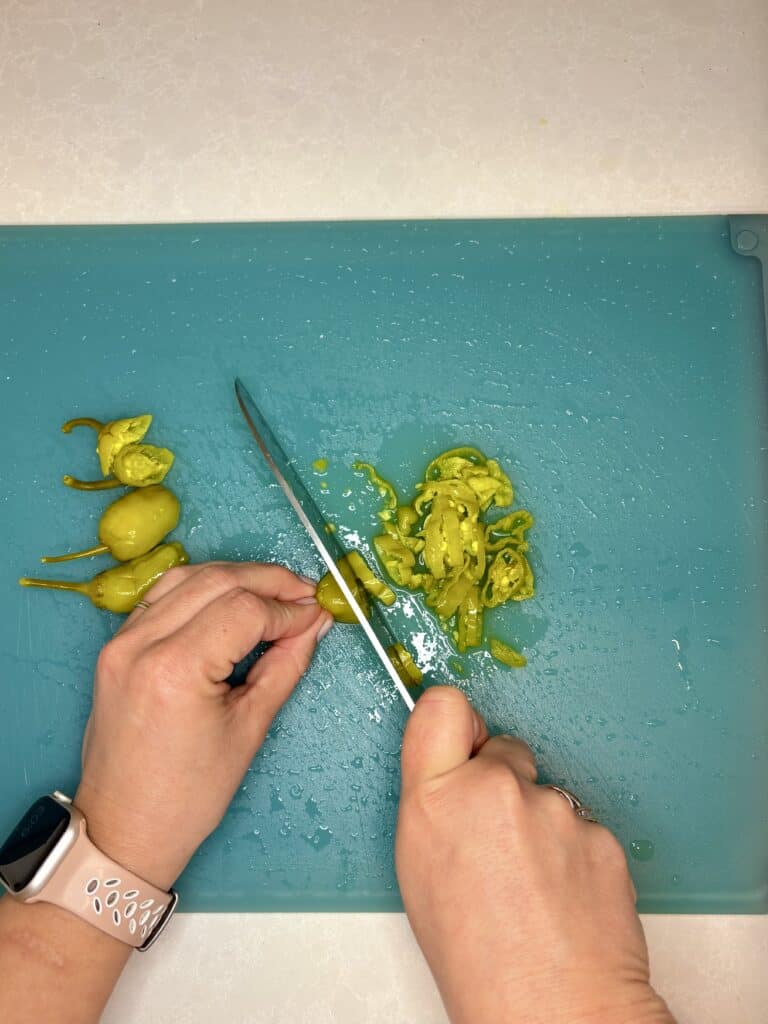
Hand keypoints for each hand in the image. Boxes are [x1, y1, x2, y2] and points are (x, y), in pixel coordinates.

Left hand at [75, 562, 331, 889]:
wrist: (124, 830)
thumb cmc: (187, 797)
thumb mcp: (249, 730)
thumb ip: (285, 666)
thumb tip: (313, 624)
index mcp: (175, 668)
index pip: (245, 609)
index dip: (288, 608)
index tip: (317, 615)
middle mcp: (141, 644)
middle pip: (217, 580)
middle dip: (268, 581)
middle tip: (305, 593)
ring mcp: (121, 642)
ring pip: (187, 577)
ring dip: (236, 577)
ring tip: (274, 593)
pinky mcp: (115, 647)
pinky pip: (162, 595)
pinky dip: (201, 588)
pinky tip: (230, 600)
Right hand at [395, 688, 674, 1023]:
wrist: (552, 1010)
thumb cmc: (476, 957)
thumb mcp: (419, 870)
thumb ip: (436, 802)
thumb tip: (454, 772)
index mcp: (436, 800)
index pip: (443, 705)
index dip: (456, 723)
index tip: (464, 745)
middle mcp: (496, 790)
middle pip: (504, 749)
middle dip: (502, 781)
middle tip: (499, 839)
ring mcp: (554, 808)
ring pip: (545, 792)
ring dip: (540, 822)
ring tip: (535, 884)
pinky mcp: (600, 831)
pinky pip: (580, 824)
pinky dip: (574, 851)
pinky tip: (564, 894)